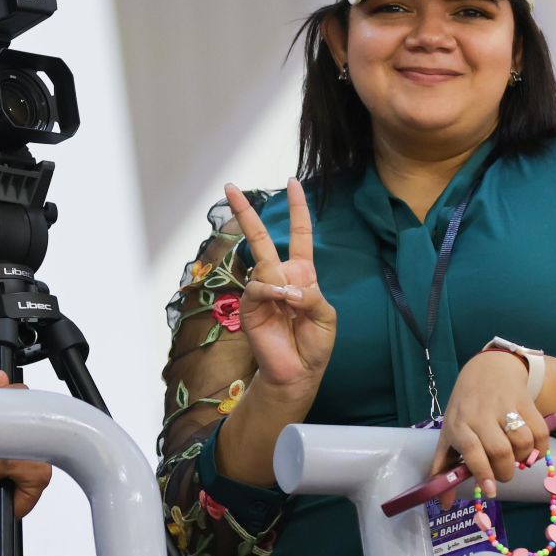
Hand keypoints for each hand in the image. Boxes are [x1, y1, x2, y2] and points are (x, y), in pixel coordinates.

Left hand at [0, 371, 53, 547]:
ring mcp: (40, 459)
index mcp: (21, 425)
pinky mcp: (40, 478)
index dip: (13, 397)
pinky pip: (27, 467)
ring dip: (0, 457)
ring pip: (26, 445)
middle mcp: (34, 440)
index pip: (26, 397)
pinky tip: (1, 478)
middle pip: (32, 418)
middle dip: (6, 430)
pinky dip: (6, 470)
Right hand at [223, 178, 336, 393]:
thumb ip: (311, 294)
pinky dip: (272, 292)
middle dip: (245, 212)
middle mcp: (279, 277)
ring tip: (292, 306)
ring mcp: (262, 290)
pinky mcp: (249, 306)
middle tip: (229, 186)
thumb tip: (286, 286)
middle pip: (262, 237)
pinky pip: (259, 287)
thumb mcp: (326, 315)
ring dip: (282, 283)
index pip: (300, 235)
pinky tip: (282, 304)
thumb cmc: (315, 343)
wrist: (298, 372)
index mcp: (302, 274)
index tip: (292, 183)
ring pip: (263, 264)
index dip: (298, 209)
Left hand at [429, 351, 550, 508]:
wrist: (486, 370)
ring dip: (522, 458)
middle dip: (504, 471)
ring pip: (522, 442)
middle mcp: (481, 415)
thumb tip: (444, 504)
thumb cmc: (464, 409)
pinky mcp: (525, 402)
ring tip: (514, 457)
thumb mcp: (448, 435)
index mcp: (459, 424)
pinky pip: (540, 432)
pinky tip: (529, 448)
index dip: (482, 472)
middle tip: (502, 472)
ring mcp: (504, 407)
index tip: (490, 491)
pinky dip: (539, 448)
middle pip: (500, 451)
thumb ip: (444, 469)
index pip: (472, 450)